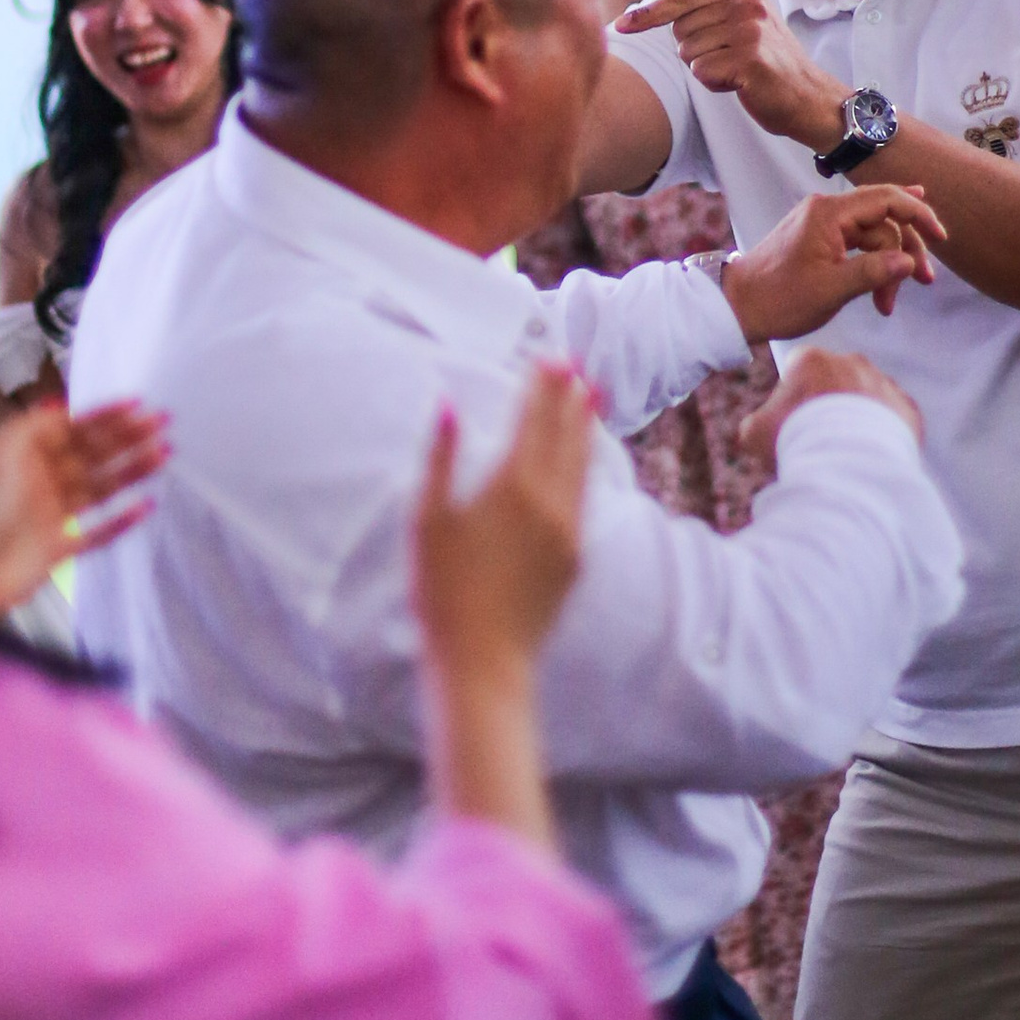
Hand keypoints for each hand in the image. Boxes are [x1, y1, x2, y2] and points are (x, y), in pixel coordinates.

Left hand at [0, 397, 168, 618]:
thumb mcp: (1, 453)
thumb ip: (32, 425)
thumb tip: (61, 403)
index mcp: (24, 457)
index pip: (72, 428)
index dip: (103, 415)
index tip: (136, 402)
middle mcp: (40, 482)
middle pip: (92, 455)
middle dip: (128, 437)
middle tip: (162, 422)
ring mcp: (51, 515)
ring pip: (102, 488)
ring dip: (133, 470)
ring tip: (164, 454)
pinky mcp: (58, 548)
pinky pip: (98, 533)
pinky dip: (122, 521)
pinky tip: (145, 506)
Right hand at [413, 370, 594, 684]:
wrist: (483, 661)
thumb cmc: (442, 592)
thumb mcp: (427, 521)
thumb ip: (439, 459)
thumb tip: (445, 406)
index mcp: (511, 486)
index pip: (533, 421)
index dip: (541, 387)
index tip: (550, 357)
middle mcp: (550, 502)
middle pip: (566, 436)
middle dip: (570, 398)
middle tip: (577, 366)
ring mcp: (569, 531)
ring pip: (583, 465)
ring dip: (586, 428)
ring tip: (591, 398)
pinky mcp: (576, 559)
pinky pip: (586, 498)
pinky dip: (586, 468)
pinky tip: (583, 460)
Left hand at [612, 0, 846, 147]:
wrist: (810, 100)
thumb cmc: (770, 66)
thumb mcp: (738, 30)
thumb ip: (701, 7)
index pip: (683, 0)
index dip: (649, 14)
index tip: (620, 26)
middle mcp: (748, 5)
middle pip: (681, 31)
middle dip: (696, 53)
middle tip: (731, 62)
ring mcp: (750, 30)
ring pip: (688, 53)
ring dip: (706, 70)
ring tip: (738, 73)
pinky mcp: (750, 58)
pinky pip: (701, 72)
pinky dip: (714, 84)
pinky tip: (741, 85)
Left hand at [722, 183, 945, 339]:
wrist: (736, 307)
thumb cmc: (778, 298)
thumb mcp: (831, 290)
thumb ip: (874, 271)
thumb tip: (909, 261)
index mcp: (829, 213)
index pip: (887, 198)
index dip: (919, 213)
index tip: (942, 236)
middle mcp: (827, 210)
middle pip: (884, 218)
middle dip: (906, 249)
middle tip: (923, 283)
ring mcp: (822, 224)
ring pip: (873, 235)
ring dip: (889, 265)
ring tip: (890, 304)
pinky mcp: (819, 240)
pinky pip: (857, 244)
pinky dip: (872, 265)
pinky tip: (887, 281)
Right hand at [737, 346, 924, 476]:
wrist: (848, 469)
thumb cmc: (796, 446)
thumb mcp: (754, 433)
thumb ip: (757, 421)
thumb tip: (760, 426)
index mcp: (812, 360)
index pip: (797, 369)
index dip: (791, 398)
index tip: (791, 424)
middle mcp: (851, 362)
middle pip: (835, 381)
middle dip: (827, 406)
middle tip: (819, 441)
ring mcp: (883, 383)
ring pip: (866, 398)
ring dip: (857, 418)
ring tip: (846, 453)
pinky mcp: (907, 409)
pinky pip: (893, 419)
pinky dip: (883, 435)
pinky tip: (869, 456)